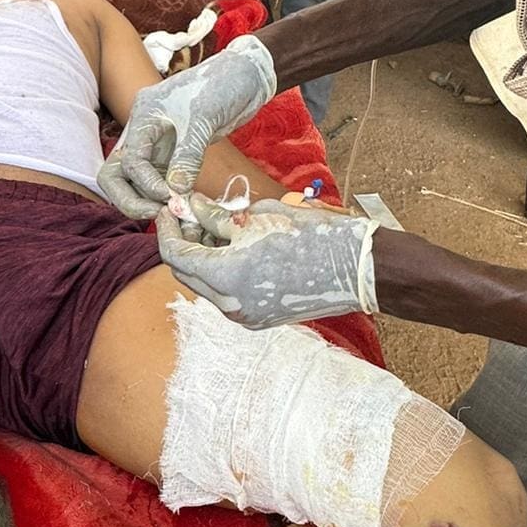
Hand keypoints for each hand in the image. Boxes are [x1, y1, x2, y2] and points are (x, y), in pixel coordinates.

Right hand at [100, 35, 276, 220]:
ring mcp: (157, 144)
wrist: (245, 76)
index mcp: (143, 115)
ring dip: (146, 201)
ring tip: (174, 213)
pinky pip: (159, 181)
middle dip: (129, 199)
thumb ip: (187, 156)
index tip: (170, 198)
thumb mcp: (203, 119)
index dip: (145, 183)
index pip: (128, 160)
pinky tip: (185, 206)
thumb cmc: (222, 86)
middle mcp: (143, 131)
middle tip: (158, 214)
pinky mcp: (174, 154)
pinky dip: (166, 197)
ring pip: (133, 181)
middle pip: (115, 174)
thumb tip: (174, 193)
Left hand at [156, 193, 379, 327]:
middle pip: (186, 273)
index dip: (168, 228)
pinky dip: (220, 270)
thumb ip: (216, 216)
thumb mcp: (257, 217)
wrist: (358, 269)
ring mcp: (246, 317)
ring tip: (213, 224)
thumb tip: (190, 207)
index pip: (176, 255)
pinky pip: (225, 294)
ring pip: (204, 285)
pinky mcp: (259, 319)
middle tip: (188, 213)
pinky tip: (231, 245)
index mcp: (227, 278)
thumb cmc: (310, 236)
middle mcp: (231, 306)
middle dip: (183, 241)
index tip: (169, 207)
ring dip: (201, 255)